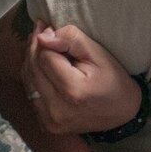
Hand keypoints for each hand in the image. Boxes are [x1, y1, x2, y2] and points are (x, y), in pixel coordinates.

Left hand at [25, 21, 141, 133]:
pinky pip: (32, 95)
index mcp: (73, 90)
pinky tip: (41, 66)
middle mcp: (58, 109)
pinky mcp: (47, 126)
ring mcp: (50, 121)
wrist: (122, 112)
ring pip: (28, 82)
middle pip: (33, 70)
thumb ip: (71, 39)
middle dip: (33, 47)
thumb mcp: (98, 53)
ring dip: (30, 61)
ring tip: (39, 45)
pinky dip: (34, 78)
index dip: (44, 40)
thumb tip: (43, 37)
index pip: (45, 58)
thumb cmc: (113, 79)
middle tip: (39, 30)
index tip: (47, 26)